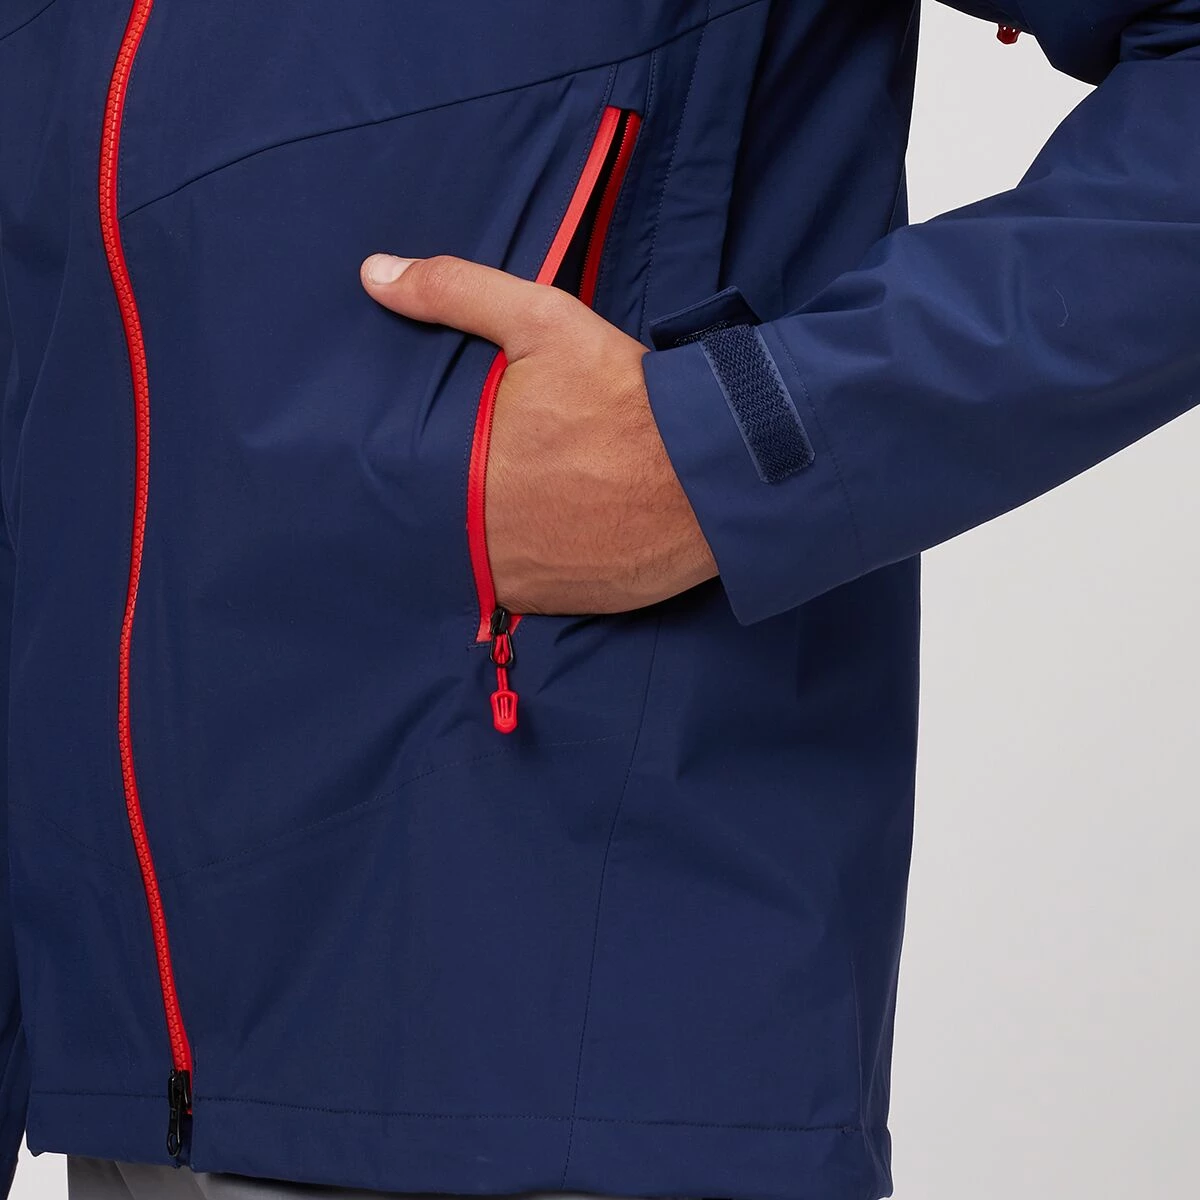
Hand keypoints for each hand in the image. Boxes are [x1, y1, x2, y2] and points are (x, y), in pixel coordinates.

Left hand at [361, 254, 716, 614]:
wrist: (713, 472)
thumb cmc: (625, 398)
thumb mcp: (542, 324)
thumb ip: (455, 294)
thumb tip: (374, 275)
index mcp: (464, 481)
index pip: (409, 485)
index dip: (423, 467)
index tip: (449, 451)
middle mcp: (487, 545)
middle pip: (449, 525)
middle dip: (466, 501)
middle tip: (500, 472)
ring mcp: (529, 584)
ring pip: (489, 562)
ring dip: (499, 539)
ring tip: (529, 503)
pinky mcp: (570, 604)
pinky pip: (533, 589)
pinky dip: (539, 566)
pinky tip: (559, 533)